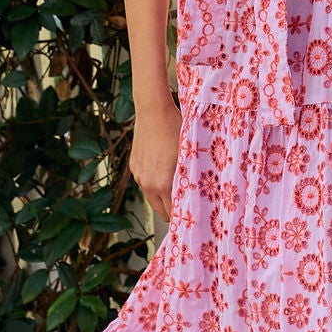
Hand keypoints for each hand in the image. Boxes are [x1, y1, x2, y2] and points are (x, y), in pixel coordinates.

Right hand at [130, 100, 180, 225]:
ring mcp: (139, 175)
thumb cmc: (175, 129)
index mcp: (161, 184)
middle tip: (185, 212)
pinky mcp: (134, 165)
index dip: (182, 217)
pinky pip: (145, 181)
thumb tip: (197, 193)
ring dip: (162, 198)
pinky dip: (154, 184)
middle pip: (159, 209)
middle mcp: (147, 183)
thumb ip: (189, 178)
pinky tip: (164, 175)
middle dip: (171, 212)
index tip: (191, 221)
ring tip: (176, 194)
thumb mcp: (189, 155)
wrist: (153, 110)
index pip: (172, 212)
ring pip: (151, 195)